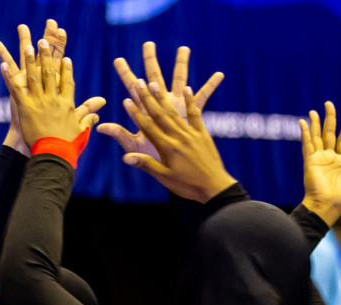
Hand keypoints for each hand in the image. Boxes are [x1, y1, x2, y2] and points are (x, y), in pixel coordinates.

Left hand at [0, 39, 98, 149]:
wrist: (54, 154)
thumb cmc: (68, 146)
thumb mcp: (82, 129)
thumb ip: (89, 114)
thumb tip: (101, 103)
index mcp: (67, 103)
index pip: (68, 82)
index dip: (66, 70)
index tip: (65, 59)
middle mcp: (54, 99)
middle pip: (50, 73)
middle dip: (47, 56)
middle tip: (44, 42)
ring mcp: (39, 102)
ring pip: (34, 76)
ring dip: (30, 59)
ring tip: (28, 46)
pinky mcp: (25, 107)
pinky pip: (16, 88)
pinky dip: (9, 76)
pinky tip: (4, 65)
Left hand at [97, 42, 222, 163]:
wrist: (175, 172)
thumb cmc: (153, 160)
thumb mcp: (135, 145)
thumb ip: (120, 134)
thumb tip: (100, 127)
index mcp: (146, 113)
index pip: (133, 91)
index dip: (126, 76)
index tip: (118, 60)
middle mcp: (161, 106)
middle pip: (154, 79)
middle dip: (150, 61)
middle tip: (148, 43)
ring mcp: (177, 108)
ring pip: (179, 82)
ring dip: (181, 65)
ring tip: (184, 48)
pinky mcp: (192, 115)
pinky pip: (201, 100)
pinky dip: (209, 87)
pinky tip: (219, 74)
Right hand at [117, 81, 236, 201]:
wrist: (214, 186)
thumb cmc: (186, 185)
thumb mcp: (163, 177)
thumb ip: (145, 164)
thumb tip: (125, 157)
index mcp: (166, 147)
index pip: (147, 127)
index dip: (135, 114)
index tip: (126, 101)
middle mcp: (178, 136)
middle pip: (159, 114)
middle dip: (146, 98)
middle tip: (138, 83)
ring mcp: (191, 133)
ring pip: (174, 111)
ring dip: (162, 97)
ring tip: (154, 83)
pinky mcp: (202, 133)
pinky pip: (195, 114)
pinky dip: (190, 101)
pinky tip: (187, 89)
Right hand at [299, 103, 340, 226]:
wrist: (327, 208)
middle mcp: (329, 159)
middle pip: (329, 134)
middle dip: (329, 119)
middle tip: (329, 104)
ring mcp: (319, 159)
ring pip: (317, 137)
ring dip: (315, 123)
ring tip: (314, 110)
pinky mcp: (310, 162)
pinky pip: (307, 145)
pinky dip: (305, 134)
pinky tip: (304, 123)